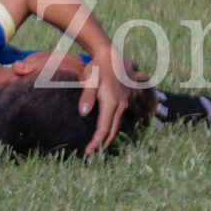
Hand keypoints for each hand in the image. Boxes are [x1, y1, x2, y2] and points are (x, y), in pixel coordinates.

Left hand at [7, 48, 146, 154]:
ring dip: (109, 137)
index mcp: (111, 102)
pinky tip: (108, 132)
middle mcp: (121, 105)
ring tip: (99, 147)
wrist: (110, 55)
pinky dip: (115, 128)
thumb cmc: (97, 67)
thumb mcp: (90, 79)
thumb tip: (83, 112)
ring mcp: (126, 102)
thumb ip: (86, 95)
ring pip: (117, 125)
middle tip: (92, 155)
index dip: (96, 142)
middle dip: (102, 144)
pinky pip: (121, 118)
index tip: (88, 152)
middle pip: (112, 130)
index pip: (103, 128)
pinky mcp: (127, 99)